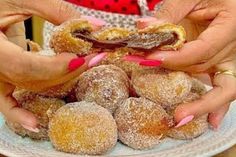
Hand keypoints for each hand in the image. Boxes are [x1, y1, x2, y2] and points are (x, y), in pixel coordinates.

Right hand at [0, 0, 105, 130]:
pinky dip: (20, 113)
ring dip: (60, 79)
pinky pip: (7, 101)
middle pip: (33, 78)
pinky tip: (36, 124)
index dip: (56, 66)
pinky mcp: (0, 77)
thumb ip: (58, 11)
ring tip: (83, 66)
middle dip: (67, 70)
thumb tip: (95, 26)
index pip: (25, 66)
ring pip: (30, 86)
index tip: (83, 58)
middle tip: (94, 58)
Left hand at [136, 0, 235, 128]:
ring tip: (182, 117)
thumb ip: (169, 12)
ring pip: (223, 86)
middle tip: (151, 79)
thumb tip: (143, 28)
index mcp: (233, 24)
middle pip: (204, 67)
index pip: (202, 49)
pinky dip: (219, 105)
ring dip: (203, 103)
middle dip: (176, 76)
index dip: (175, 58)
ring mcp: (234, 58)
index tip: (150, 60)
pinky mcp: (227, 64)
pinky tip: (212, 122)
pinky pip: (227, 87)